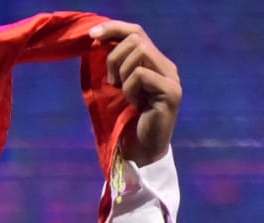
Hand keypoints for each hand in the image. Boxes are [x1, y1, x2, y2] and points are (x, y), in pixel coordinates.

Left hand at [90, 21, 180, 165]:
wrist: (139, 152)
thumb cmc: (124, 122)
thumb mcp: (115, 88)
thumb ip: (113, 65)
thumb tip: (97, 40)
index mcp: (154, 62)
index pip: (136, 31)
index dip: (114, 28)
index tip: (92, 35)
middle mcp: (166, 66)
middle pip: (136, 38)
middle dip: (113, 57)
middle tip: (110, 82)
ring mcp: (171, 78)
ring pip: (139, 52)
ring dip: (121, 73)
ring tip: (123, 93)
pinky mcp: (171, 92)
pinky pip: (141, 75)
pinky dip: (129, 88)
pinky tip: (134, 103)